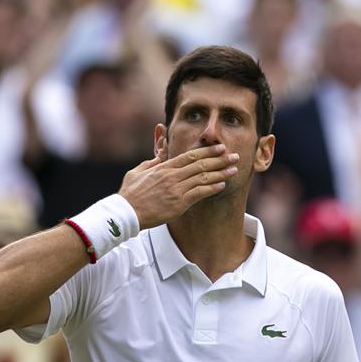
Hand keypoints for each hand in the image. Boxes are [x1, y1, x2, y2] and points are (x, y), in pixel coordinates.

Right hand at [119, 144, 239, 229]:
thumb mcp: (138, 171)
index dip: (207, 151)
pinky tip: (222, 185)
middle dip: (220, 159)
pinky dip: (212, 188)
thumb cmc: (130, 193)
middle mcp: (172, 176)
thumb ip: (152, 162)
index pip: (190, 155)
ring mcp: (176, 189)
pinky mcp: (178, 203)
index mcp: (164, 167)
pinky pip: (199, 193)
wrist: (126, 213)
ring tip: (234, 169)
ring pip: (203, 178)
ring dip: (220, 173)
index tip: (220, 148)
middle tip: (234, 156)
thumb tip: (161, 155)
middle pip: (201, 164)